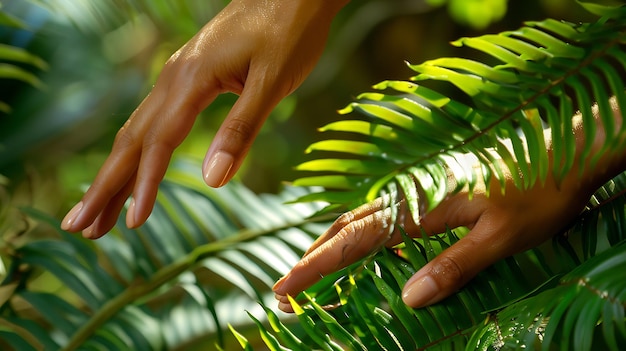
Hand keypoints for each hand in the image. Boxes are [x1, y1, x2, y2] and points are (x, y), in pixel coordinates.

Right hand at [61, 0, 347, 238]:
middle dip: (104, 186)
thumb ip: (242, 128)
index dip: (144, 187)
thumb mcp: (273, 82)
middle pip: (130, 140)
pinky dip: (138, 149)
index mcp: (192, 79)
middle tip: (77, 227)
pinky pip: (154, 118)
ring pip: (137, 129)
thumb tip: (213, 180)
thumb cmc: (290, 32)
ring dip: (114, 172)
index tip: (131, 227)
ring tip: (94, 209)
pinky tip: (133, 166)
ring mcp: (178, 75)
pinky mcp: (189, 75)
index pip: (158, 144)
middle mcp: (174, 77)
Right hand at [273, 104, 625, 311]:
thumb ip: (455, 266)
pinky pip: (381, 215)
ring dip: (330, 244)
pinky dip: (355, 234)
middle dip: (312, 257)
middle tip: (285, 289)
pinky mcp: (430, 190)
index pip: (355, 239)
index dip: (316, 266)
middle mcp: (412, 193)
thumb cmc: (540, 193)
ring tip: (307, 270)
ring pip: (360, 217)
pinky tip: (355, 247)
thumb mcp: (503, 236)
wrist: (563, 149)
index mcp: (422, 205)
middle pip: (347, 225)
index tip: (284, 289)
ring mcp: (420, 190)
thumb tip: (408, 299)